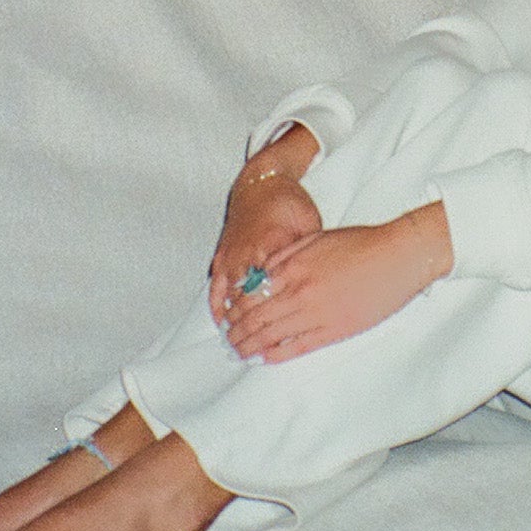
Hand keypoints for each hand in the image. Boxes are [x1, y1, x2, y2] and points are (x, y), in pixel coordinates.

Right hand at [207, 127, 322, 325]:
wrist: (263, 182)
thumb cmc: (290, 204)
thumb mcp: (308, 227)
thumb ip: (307, 258)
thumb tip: (315, 287)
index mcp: (270, 245)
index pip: (267, 288)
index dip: (269, 314)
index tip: (273, 336)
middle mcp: (246, 252)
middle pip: (244, 297)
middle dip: (247, 326)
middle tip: (251, 349)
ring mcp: (231, 253)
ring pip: (227, 293)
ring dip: (232, 319)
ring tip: (236, 342)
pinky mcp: (223, 253)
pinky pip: (216, 282)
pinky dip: (217, 303)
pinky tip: (221, 320)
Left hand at [219, 202, 453, 363]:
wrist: (398, 256)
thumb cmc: (361, 244)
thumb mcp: (316, 239)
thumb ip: (285, 256)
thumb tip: (259, 274)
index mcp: (293, 267)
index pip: (250, 294)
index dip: (234, 310)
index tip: (227, 317)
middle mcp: (299, 291)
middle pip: (255, 318)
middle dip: (237, 332)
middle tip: (228, 340)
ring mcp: (316, 313)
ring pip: (271, 335)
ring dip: (250, 346)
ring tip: (240, 352)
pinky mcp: (335, 330)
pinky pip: (298, 346)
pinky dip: (277, 354)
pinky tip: (265, 358)